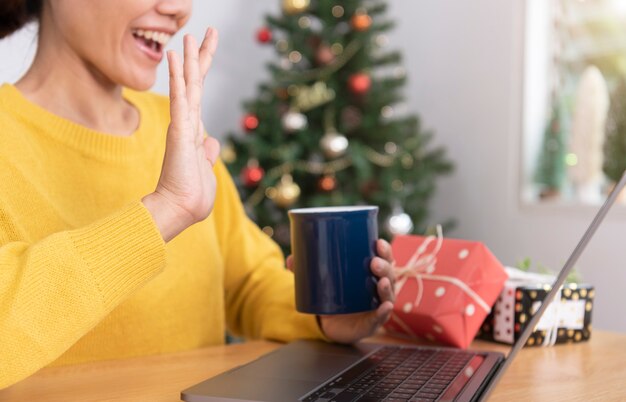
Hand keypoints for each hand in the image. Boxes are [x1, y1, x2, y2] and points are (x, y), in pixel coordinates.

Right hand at [143, 28, 219, 241]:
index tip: (208, 47)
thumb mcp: (206, 169)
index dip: (203, 70)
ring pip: (187, 86)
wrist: (180, 209)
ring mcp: (183, 126)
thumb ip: (207, 152)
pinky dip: (178, 78)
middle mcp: (187, 123)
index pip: (200, 93)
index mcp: (194, 131)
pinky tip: (175, 58)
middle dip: (202, 56)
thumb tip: (212, 142)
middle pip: (196, 83)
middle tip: (209, 31)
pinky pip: (180, 100)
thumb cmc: (193, 194)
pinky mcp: (180, 132)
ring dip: (189, 60)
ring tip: (188, 35)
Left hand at [287, 239, 395, 343]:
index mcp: (370, 273)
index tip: (378, 242)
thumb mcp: (321, 281)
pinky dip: (384, 313)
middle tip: (374, 262)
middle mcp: (378, 288)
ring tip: (380, 282)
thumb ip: (306, 270)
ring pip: (387, 295)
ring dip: (386, 287)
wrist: (329, 324)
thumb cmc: (331, 295)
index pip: (384, 259)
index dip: (385, 251)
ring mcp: (376, 306)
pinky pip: (380, 318)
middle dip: (385, 267)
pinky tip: (386, 307)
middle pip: (388, 275)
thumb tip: (291, 259)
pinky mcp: (371, 323)